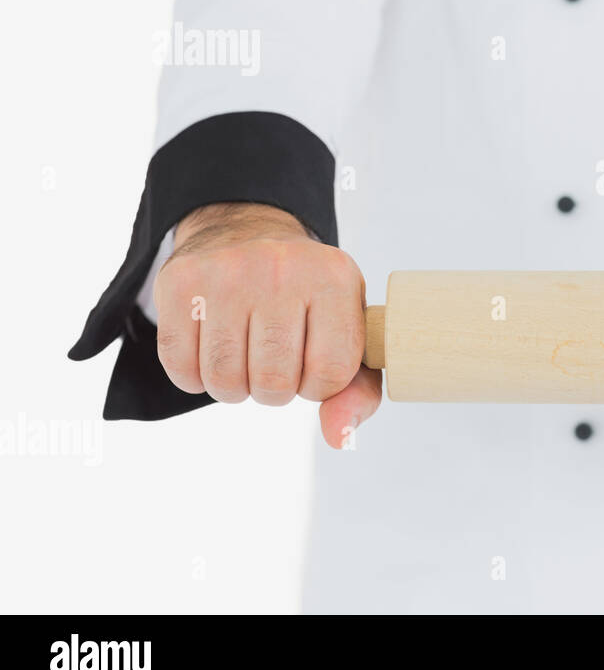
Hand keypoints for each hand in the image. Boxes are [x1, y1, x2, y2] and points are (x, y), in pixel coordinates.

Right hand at [153, 202, 378, 447]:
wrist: (247, 230)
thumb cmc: (306, 298)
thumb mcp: (347, 331)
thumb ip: (357, 392)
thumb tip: (340, 439)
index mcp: (335, 279)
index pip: (330, 374)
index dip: (318, 387)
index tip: (311, 366)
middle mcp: (283, 268)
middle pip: (274, 381)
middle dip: (274, 391)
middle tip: (274, 366)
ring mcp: (228, 272)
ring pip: (224, 379)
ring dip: (234, 388)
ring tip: (245, 360)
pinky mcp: (181, 281)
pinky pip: (180, 367)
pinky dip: (196, 378)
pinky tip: (212, 350)